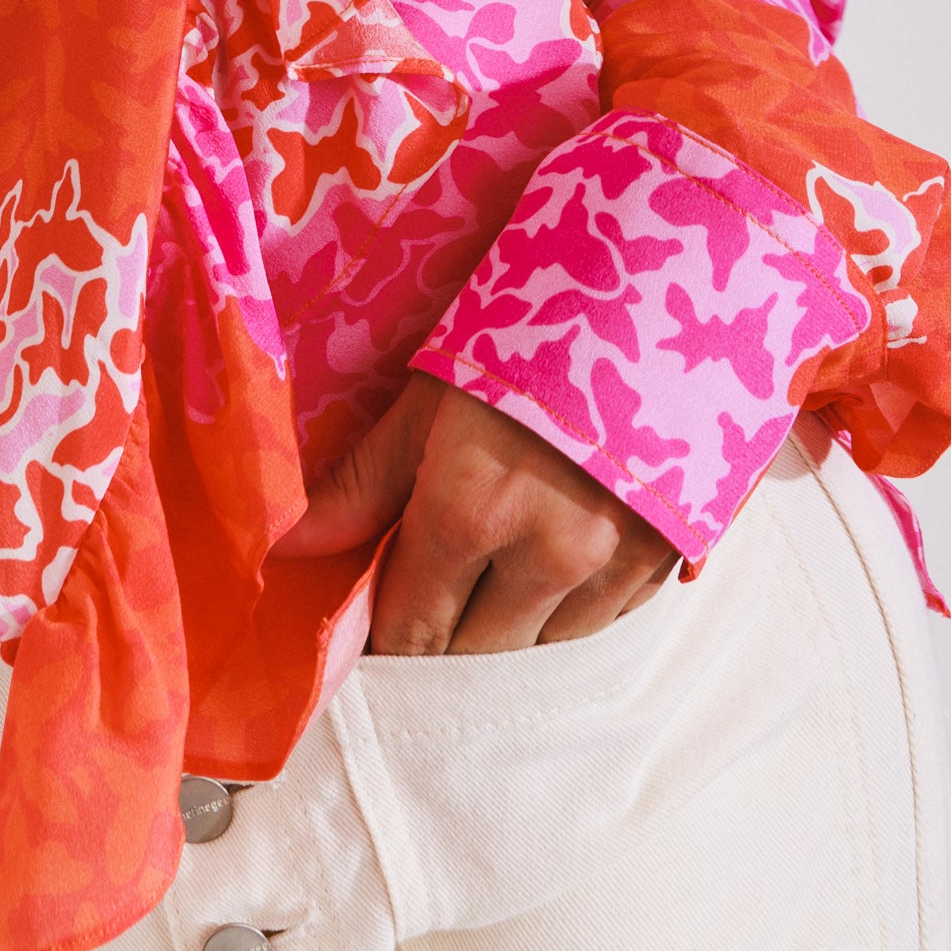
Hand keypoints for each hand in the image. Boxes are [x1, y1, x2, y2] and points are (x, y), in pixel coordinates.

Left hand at [272, 376, 680, 653]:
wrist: (656, 298)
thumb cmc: (526, 336)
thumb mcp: (432, 397)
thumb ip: (363, 484)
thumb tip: (287, 547)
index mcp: (472, 514)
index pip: (410, 626)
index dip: (384, 631)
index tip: (372, 618)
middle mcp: (546, 557)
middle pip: (471, 651)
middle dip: (439, 631)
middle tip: (424, 589)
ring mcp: (612, 567)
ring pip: (537, 651)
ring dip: (502, 629)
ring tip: (484, 579)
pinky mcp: (663, 565)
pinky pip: (597, 629)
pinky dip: (563, 614)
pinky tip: (547, 571)